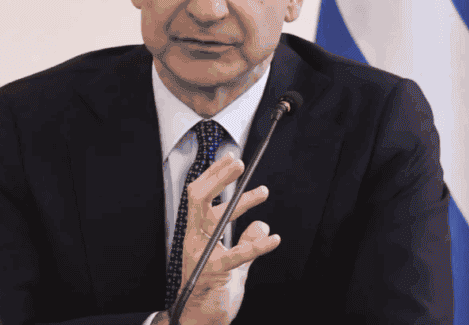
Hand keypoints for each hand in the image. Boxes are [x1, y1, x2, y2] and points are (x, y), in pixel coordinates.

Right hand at [174, 156, 280, 324]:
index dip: (213, 175)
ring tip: (263, 192)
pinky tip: (274, 239)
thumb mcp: (237, 263)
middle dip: (218, 177)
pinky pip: (237, 253)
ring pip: (213, 219)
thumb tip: (261, 225)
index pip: (198, 196)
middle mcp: (194, 240)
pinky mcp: (212, 272)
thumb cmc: (214, 291)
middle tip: (238, 164)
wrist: (203, 321)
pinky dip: (257, 245)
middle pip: (198, 199)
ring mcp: (200, 254)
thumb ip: (247, 242)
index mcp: (196, 233)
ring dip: (240, 202)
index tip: (230, 159)